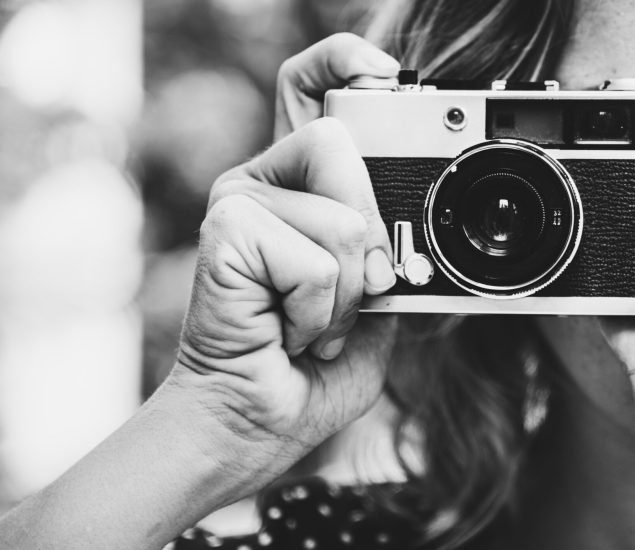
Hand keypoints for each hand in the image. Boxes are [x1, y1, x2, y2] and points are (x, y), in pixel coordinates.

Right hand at [169, 34, 401, 493]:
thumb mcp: (373, 308)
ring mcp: (238, 201)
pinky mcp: (225, 231)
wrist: (252, 428)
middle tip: (348, 295)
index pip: (309, 90)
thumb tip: (408, 232)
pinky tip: (289, 332)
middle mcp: (262, 183)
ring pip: (344, 215)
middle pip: (342, 139)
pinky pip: (317, 258)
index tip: (383, 71)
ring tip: (313, 324)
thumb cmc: (307, 373)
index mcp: (298, 190)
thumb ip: (388, 256)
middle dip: (371, 234)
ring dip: (348, 293)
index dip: (344, 64)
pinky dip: (320, 311)